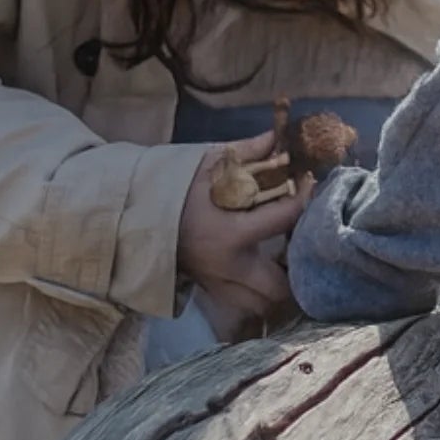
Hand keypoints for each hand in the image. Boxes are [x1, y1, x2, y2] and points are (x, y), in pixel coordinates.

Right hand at [177, 133, 310, 340]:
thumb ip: (245, 152)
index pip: (285, 219)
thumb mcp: (205, 164)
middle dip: (298, 266)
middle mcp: (228, 267)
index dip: (305, 198)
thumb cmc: (170, 188)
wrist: (130, 216)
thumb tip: (277, 137)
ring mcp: (218, 284)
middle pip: (281, 286)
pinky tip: (264, 266)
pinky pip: (244, 302)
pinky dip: (259, 291)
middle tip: (302, 238)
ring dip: (280, 284)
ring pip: (264, 302)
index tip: (309, 183)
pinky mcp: (209, 290)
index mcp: (230, 233)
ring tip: (286, 256)